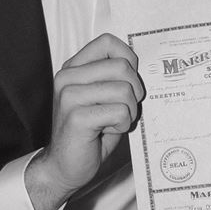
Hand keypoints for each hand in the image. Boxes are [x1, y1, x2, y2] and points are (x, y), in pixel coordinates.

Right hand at [24, 33, 144, 209]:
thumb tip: (147, 66)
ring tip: (114, 122)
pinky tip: (107, 132)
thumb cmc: (88, 134)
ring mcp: (69, 95)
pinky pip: (119, 112)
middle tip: (126, 109)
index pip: (108, 42)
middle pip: (122, 66)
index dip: (128, 59)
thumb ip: (116, 78)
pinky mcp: (76, 116)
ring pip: (124, 90)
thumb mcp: (103, 98)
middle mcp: (68, 77)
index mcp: (74, 68)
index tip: (130, 81)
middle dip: (135, 91)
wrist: (63, 167)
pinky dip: (122, 124)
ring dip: (129, 111)